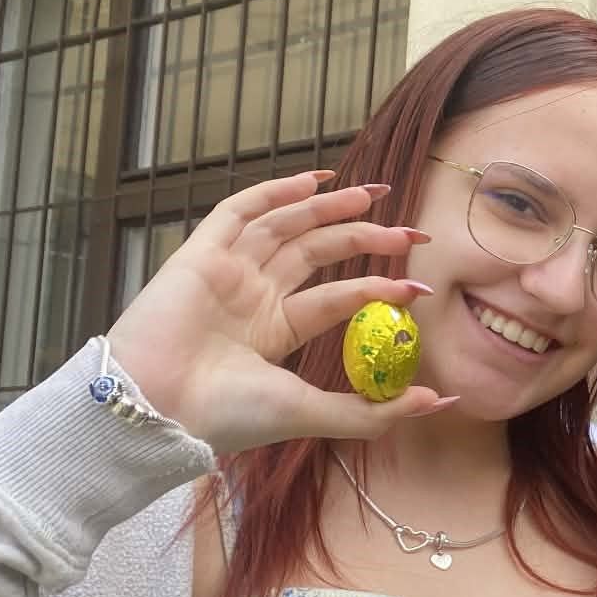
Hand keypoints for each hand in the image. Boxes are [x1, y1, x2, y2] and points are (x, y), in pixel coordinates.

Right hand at [105, 169, 452, 452]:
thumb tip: (439, 403)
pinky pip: (237, 212)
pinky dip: (274, 192)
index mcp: (272, 332)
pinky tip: (313, 181)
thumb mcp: (310, 412)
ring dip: (329, 207)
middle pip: (316, 253)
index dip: (377, 288)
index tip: (419, 287)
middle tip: (411, 230)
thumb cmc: (225, 416)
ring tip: (374, 195)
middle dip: (362, 236)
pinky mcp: (200, 255)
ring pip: (285, 227)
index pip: (335, 298)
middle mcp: (251, 297)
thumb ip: (372, 410)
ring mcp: (226, 273)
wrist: (157, 409)